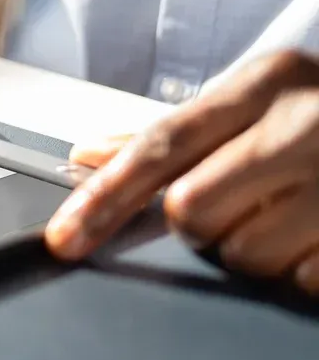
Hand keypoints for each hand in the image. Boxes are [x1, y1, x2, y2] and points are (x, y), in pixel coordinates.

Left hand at [44, 50, 318, 294]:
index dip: (104, 198)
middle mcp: (307, 122)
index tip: (65, 237)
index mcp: (267, 82)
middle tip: (240, 200)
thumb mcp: (258, 102)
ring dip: (254, 248)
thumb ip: (172, 133)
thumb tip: (85, 154)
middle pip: (192, 210)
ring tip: (292, 213)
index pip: (161, 146)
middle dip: (202, 221)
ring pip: (243, 253)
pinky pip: (301, 277)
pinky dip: (302, 267)